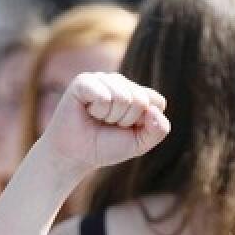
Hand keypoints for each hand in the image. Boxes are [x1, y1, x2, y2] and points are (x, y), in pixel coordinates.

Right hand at [36, 72, 169, 176]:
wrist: (76, 154)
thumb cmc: (107, 146)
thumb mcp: (140, 143)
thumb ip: (159, 129)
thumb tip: (154, 110)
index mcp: (137, 93)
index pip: (158, 102)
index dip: (145, 123)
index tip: (128, 129)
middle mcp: (121, 82)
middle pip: (141, 100)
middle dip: (126, 121)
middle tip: (109, 124)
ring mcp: (102, 79)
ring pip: (123, 98)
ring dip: (110, 117)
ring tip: (98, 118)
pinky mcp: (84, 81)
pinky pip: (104, 96)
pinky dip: (97, 111)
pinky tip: (87, 111)